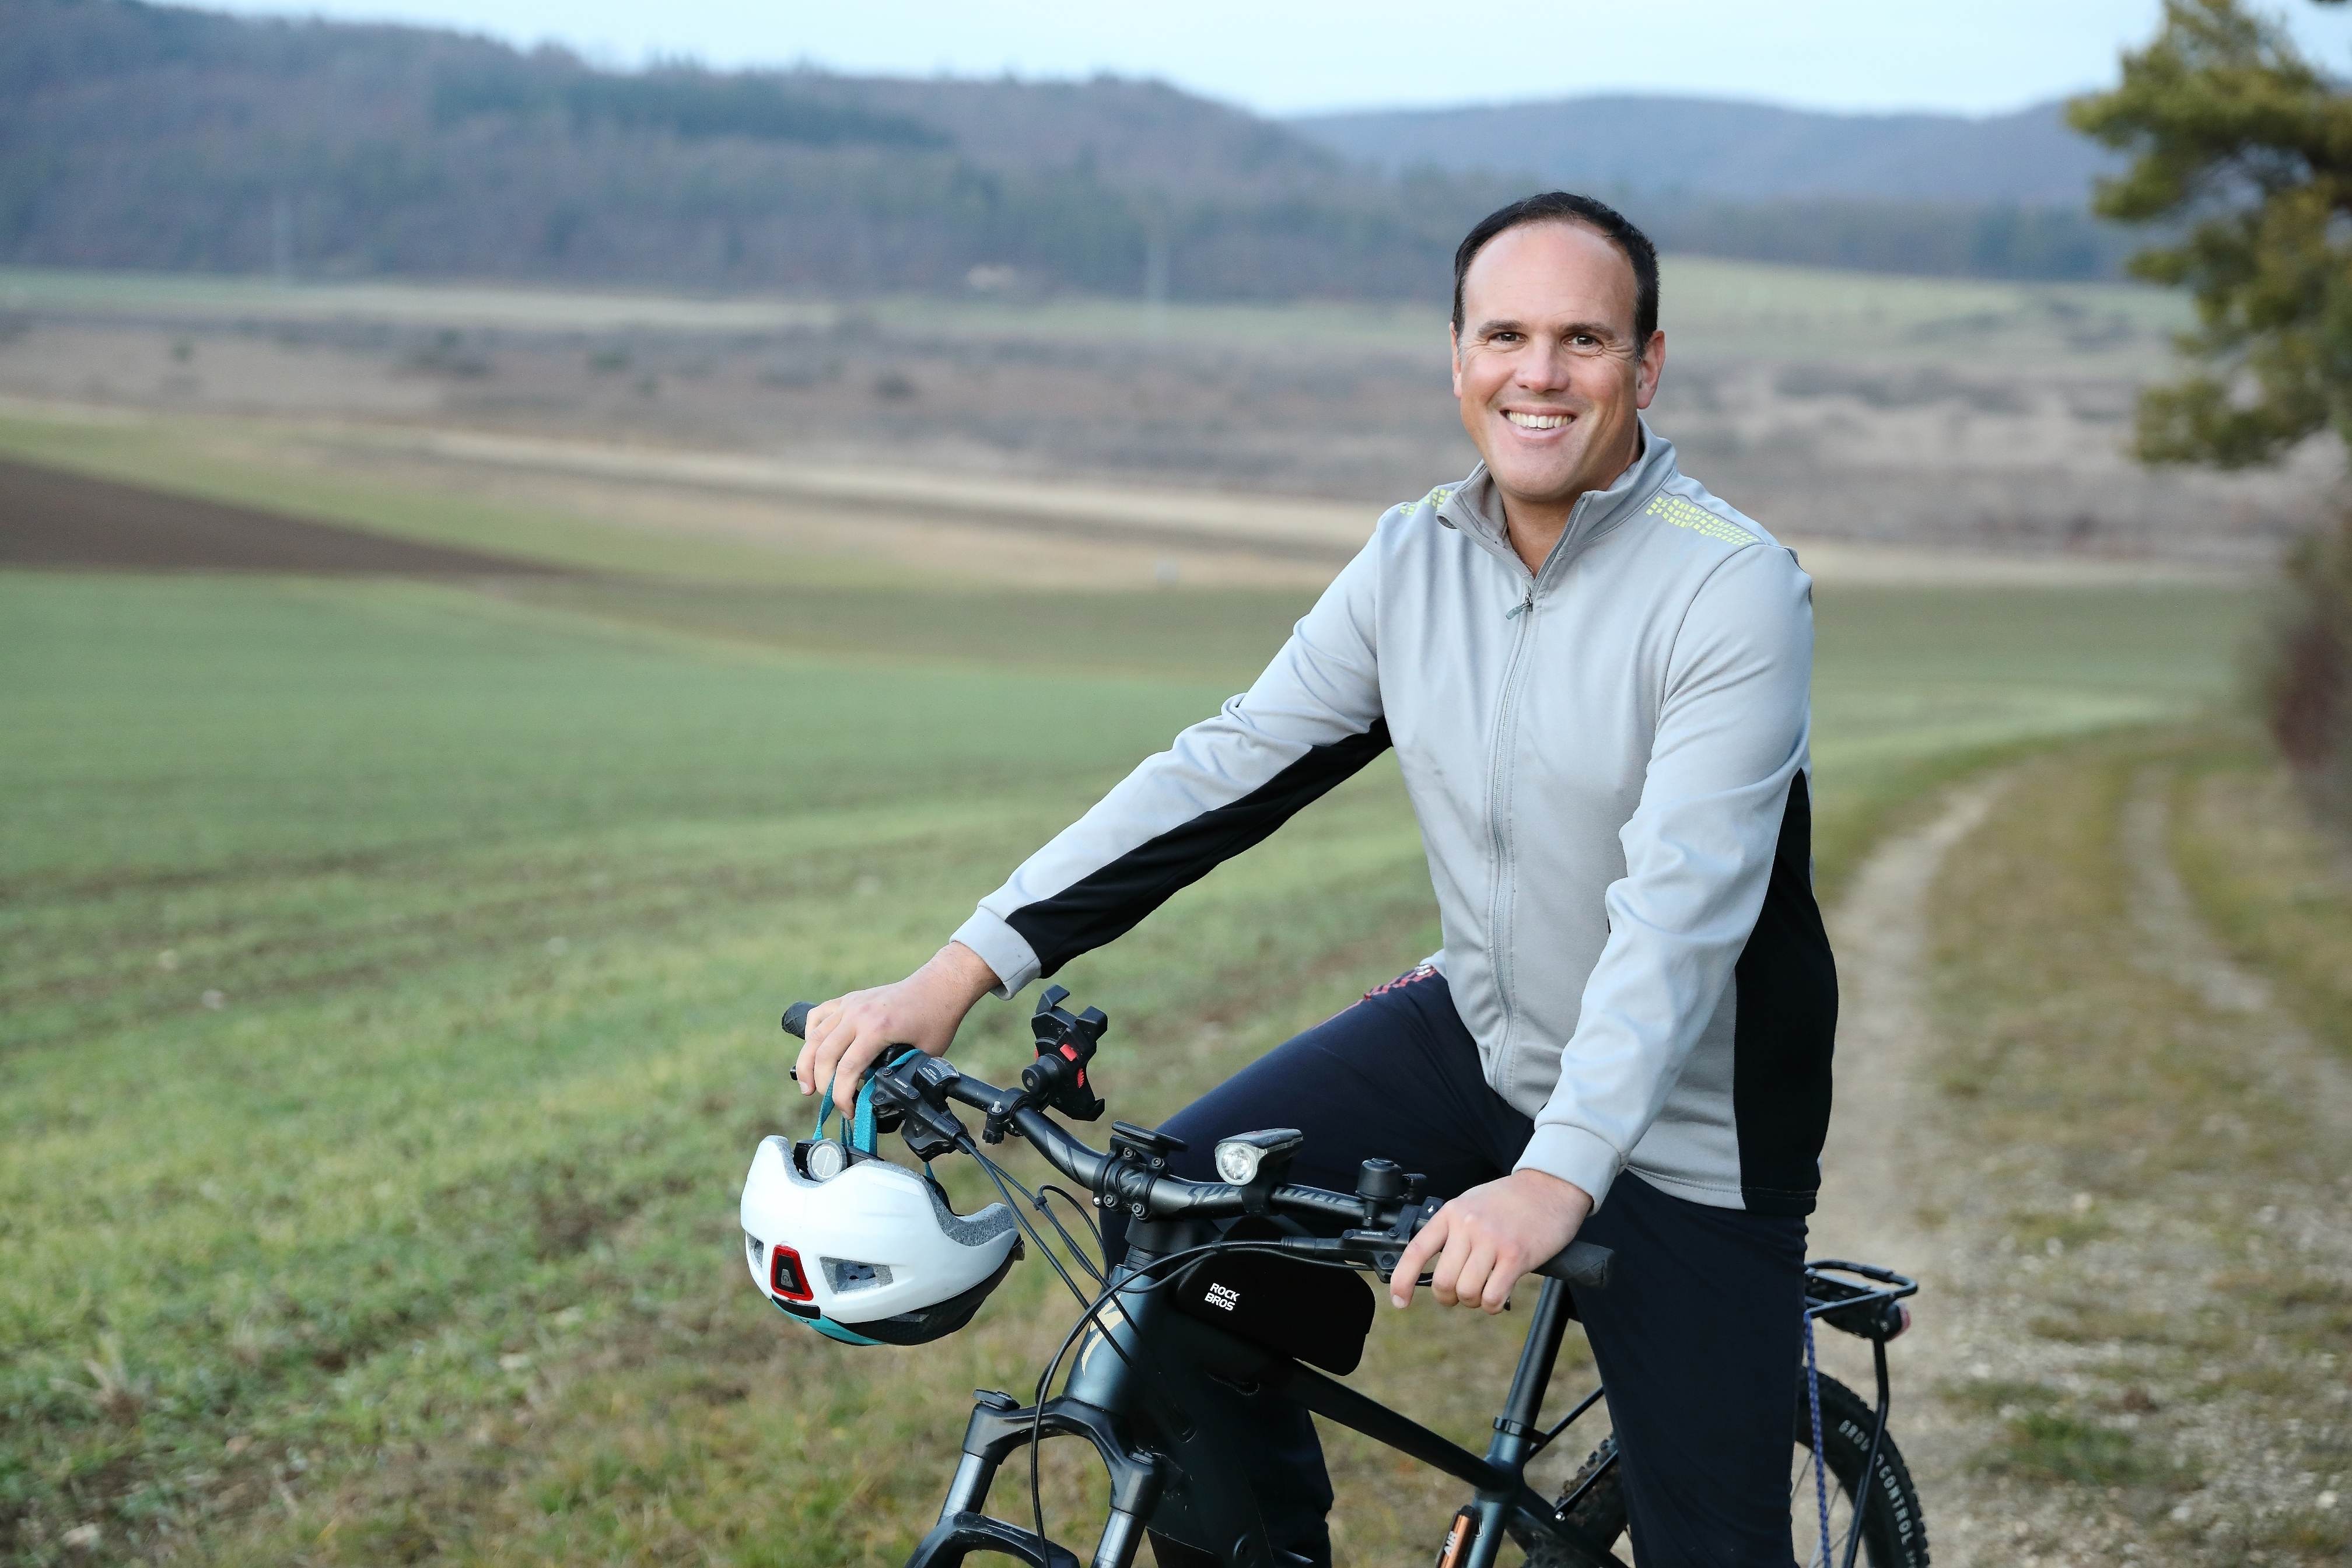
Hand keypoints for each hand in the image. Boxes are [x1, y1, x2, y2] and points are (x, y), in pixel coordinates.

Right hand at [795, 942, 999, 1117]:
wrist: (940, 984)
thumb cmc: (936, 1017)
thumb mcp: (924, 1054)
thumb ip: (901, 1073)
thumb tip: (881, 1095)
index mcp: (877, 1029)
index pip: (847, 1070)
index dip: (842, 1097)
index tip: (848, 1111)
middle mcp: (858, 1014)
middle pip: (824, 1055)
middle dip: (821, 1084)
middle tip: (827, 1103)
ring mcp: (851, 1004)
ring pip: (815, 1036)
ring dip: (806, 1063)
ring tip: (807, 1085)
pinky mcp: (850, 999)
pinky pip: (819, 1015)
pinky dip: (811, 1034)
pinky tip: (812, 1050)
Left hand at [1389, 1169, 1593, 1313]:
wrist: (1550, 1186)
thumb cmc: (1511, 1199)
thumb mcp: (1471, 1203)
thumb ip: (1452, 1230)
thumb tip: (1435, 1266)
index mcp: (1451, 1213)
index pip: (1416, 1250)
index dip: (1402, 1280)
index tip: (1400, 1301)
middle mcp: (1467, 1226)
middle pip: (1443, 1282)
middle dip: (1449, 1297)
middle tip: (1462, 1294)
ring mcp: (1492, 1241)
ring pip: (1467, 1292)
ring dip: (1473, 1302)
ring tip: (1485, 1291)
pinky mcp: (1516, 1256)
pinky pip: (1493, 1297)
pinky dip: (1493, 1305)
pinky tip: (1500, 1296)